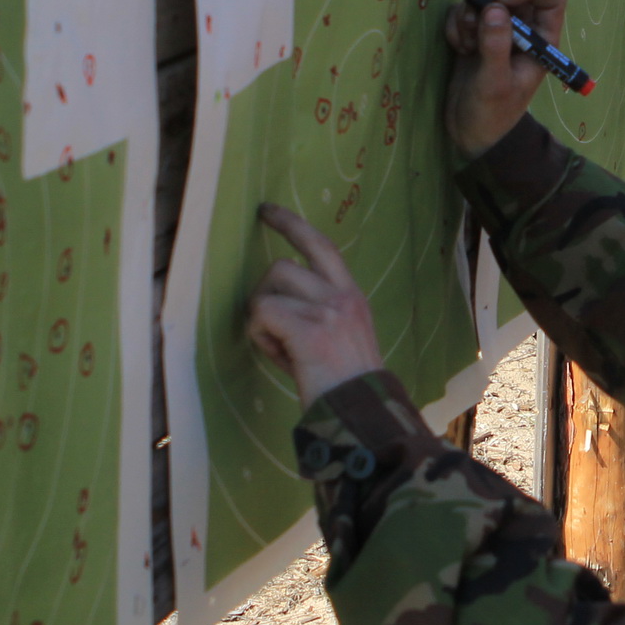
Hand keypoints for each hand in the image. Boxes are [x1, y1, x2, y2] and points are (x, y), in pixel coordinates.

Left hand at [246, 204, 382, 408]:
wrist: (362, 414)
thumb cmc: (347, 386)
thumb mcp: (342, 337)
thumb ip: (317, 313)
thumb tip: (273, 304)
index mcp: (351, 295)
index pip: (320, 245)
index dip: (291, 224)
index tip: (267, 211)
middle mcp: (342, 295)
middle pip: (281, 266)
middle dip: (265, 293)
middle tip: (268, 324)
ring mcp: (327, 310)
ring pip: (268, 289)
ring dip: (263, 318)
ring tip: (281, 348)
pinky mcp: (309, 329)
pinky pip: (262, 314)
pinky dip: (262, 337)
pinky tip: (280, 357)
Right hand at [441, 0, 567, 160]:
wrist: (471, 133)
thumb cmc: (493, 114)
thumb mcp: (494, 83)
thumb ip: (496, 46)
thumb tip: (494, 8)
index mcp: (542, 39)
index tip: (502, 1)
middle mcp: (524, 28)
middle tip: (473, 16)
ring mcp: (498, 27)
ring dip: (469, 12)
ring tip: (466, 45)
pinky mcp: (474, 31)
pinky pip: (464, 9)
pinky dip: (456, 23)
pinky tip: (458, 49)